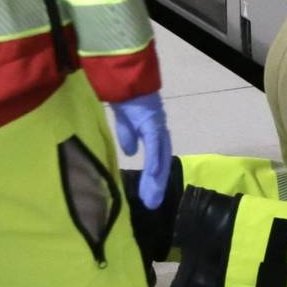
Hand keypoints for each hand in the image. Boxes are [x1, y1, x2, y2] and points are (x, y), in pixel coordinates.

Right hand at [109, 94, 172, 209]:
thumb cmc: (125, 100)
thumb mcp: (125, 125)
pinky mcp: (152, 123)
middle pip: (162, 164)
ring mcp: (158, 129)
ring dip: (157, 179)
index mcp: (153, 135)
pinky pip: (154, 145)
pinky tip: (152, 175)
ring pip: (161, 158)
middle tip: (153, 204)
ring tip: (153, 197)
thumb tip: (131, 153)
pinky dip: (154, 160)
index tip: (151, 197)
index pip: (157, 161)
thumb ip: (129, 139)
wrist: (125, 81)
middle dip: (158, 185)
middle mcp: (160, 134)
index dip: (156, 180)